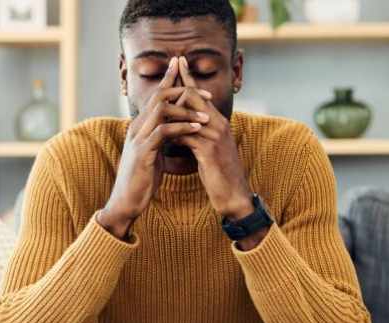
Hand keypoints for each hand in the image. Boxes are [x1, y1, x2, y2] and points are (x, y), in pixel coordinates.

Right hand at [98, 56, 212, 238]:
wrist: (126, 202)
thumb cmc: (141, 180)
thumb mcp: (152, 154)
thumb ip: (160, 139)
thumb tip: (173, 130)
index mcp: (140, 127)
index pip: (155, 96)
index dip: (169, 80)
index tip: (185, 69)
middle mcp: (137, 128)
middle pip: (158, 96)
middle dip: (183, 89)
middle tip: (206, 93)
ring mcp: (138, 139)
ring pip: (161, 110)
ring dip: (186, 110)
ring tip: (206, 115)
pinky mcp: (143, 152)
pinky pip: (163, 132)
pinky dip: (182, 128)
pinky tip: (196, 128)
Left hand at [173, 56, 253, 221]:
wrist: (233, 194)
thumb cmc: (219, 173)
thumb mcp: (208, 150)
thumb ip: (197, 134)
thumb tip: (181, 127)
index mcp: (218, 122)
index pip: (201, 93)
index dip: (188, 77)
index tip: (178, 62)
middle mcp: (218, 124)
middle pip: (194, 95)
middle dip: (176, 88)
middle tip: (164, 79)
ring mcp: (215, 136)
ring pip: (188, 112)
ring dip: (170, 111)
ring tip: (155, 108)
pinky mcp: (209, 150)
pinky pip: (186, 135)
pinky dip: (172, 134)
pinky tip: (161, 136)